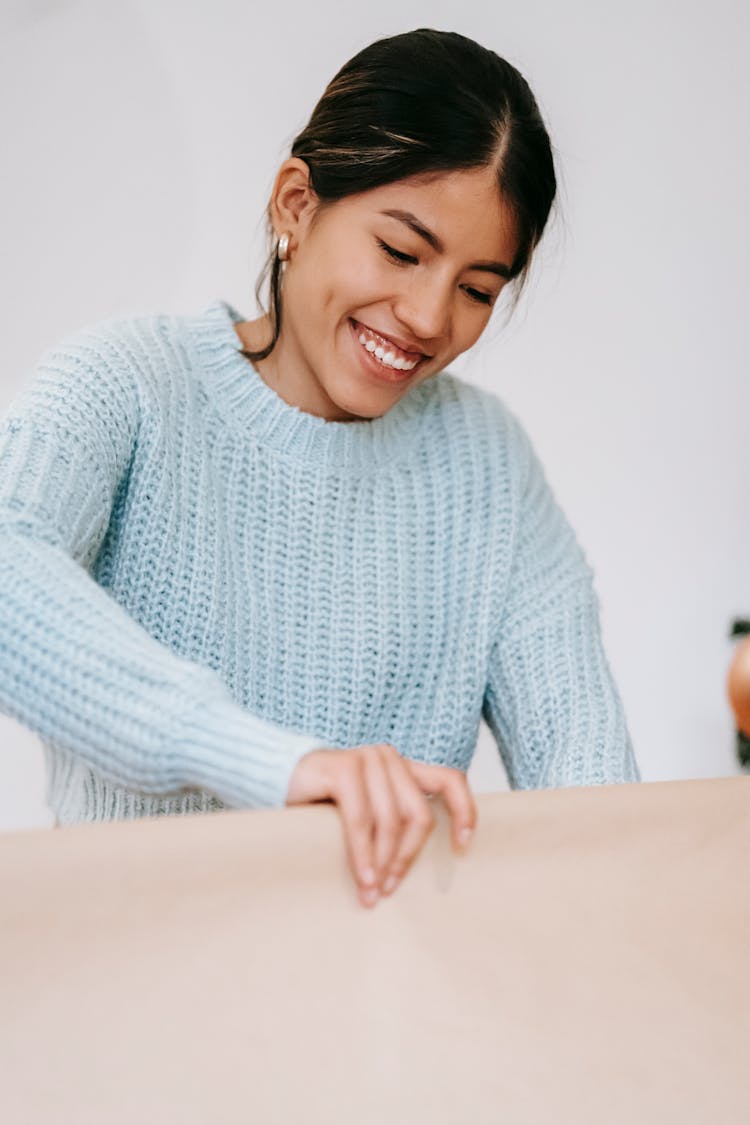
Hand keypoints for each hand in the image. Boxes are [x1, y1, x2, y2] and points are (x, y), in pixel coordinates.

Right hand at [285, 744, 476, 907]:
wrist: (272, 782)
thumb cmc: (321, 807)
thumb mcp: (367, 815)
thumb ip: (392, 825)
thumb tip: (422, 868)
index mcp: (401, 768)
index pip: (449, 780)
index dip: (464, 812)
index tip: (462, 848)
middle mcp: (388, 757)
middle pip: (418, 815)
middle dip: (406, 858)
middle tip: (390, 890)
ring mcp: (366, 758)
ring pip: (390, 821)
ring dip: (383, 864)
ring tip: (372, 894)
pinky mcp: (342, 767)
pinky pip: (361, 820)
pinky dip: (362, 853)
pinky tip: (361, 878)